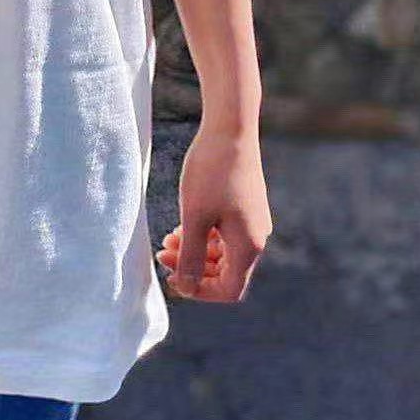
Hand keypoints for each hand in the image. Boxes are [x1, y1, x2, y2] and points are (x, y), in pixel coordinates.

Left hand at [155, 123, 271, 301]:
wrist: (230, 128)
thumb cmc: (211, 171)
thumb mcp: (194, 216)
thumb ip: (191, 256)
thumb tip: (185, 289)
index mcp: (248, 246)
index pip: (228, 290)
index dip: (199, 290)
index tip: (172, 276)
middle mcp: (257, 237)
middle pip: (226, 272)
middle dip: (193, 268)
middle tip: (162, 253)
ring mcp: (253, 221)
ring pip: (224, 252)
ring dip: (196, 250)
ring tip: (168, 238)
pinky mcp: (246, 206)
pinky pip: (225, 234)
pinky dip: (204, 234)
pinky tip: (182, 224)